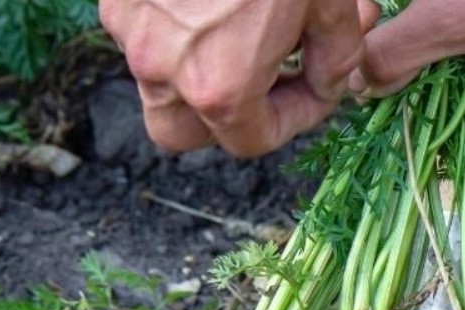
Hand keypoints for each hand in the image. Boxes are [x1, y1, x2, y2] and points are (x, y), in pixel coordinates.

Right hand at [100, 0, 380, 156]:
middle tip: (266, 81)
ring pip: (155, 81)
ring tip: (244, 26)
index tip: (316, 89)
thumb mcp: (330, 0)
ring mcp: (128, 27)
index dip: (294, 119)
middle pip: (181, 133)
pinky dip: (175, 25)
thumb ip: (336, 57)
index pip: (251, 141)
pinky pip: (141, 28)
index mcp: (219, 85)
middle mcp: (161, 67)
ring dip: (197, 70)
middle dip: (222, 118)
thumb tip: (330, 81)